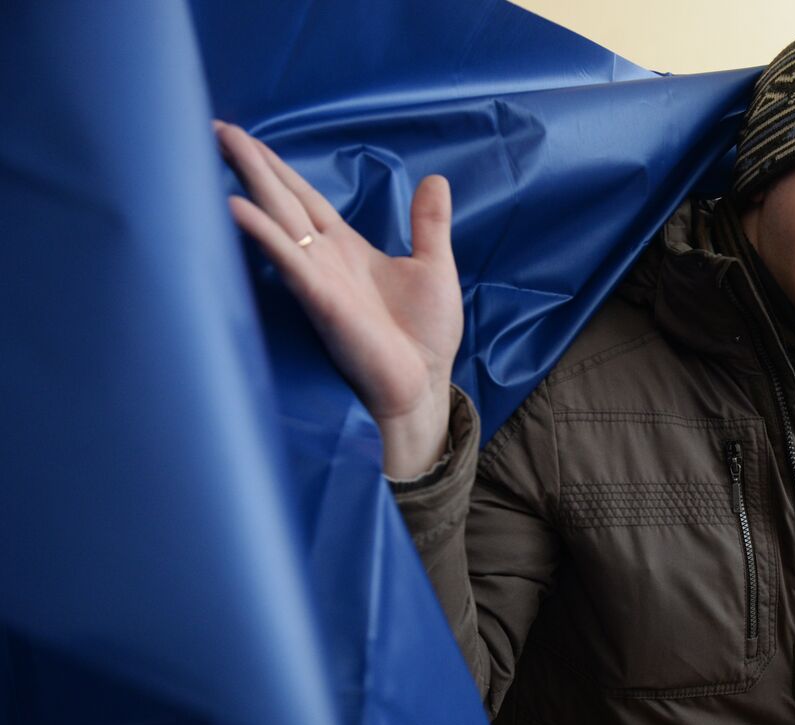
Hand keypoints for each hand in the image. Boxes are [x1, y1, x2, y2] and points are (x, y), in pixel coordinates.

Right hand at [214, 120, 462, 478]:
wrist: (422, 386)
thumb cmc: (424, 336)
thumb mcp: (434, 267)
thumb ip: (428, 224)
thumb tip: (436, 179)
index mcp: (345, 248)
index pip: (303, 196)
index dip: (277, 167)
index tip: (246, 137)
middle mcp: (324, 259)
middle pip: (282, 199)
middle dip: (251, 163)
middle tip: (214, 125)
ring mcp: (318, 278)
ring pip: (279, 219)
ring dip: (252, 182)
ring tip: (222, 144)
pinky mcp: (321, 301)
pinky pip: (288, 261)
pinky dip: (264, 234)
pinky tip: (236, 208)